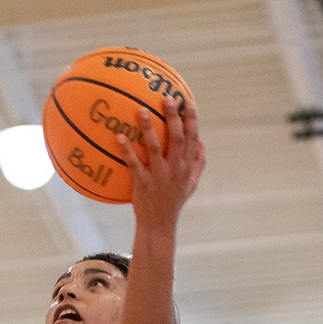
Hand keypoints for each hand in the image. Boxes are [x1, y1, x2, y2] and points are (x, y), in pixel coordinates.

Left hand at [117, 95, 204, 229]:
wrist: (159, 225)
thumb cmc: (173, 202)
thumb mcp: (191, 185)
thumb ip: (198, 164)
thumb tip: (203, 142)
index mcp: (187, 167)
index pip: (193, 138)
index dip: (192, 118)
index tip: (188, 100)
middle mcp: (176, 169)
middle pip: (178, 138)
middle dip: (174, 116)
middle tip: (166, 98)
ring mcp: (160, 176)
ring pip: (155, 148)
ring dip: (148, 128)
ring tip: (141, 110)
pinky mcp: (143, 184)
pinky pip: (134, 164)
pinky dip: (127, 151)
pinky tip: (119, 137)